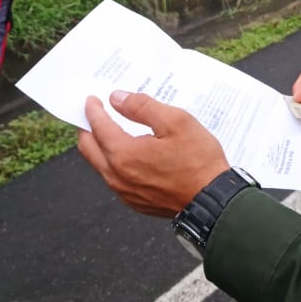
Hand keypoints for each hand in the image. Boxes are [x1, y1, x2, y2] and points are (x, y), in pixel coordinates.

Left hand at [77, 91, 229, 217]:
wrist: (213, 200)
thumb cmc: (198, 161)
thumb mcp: (176, 122)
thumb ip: (142, 107)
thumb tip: (118, 99)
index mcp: (124, 154)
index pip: (99, 127)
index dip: (94, 111)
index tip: (92, 101)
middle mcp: (117, 176)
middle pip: (89, 149)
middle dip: (87, 129)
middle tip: (91, 116)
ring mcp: (125, 192)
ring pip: (100, 165)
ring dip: (99, 147)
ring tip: (108, 133)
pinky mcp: (135, 202)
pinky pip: (114, 180)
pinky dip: (112, 163)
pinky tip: (127, 156)